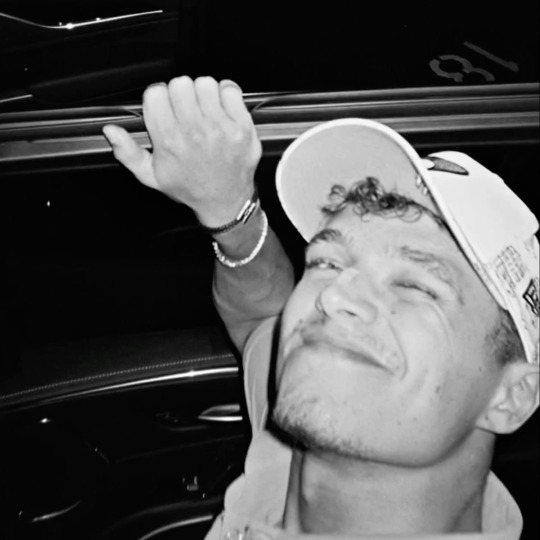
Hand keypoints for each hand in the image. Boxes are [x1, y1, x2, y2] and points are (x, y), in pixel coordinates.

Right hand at [102, 76, 261, 226]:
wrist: (225, 202)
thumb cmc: (190, 188)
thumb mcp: (152, 177)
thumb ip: (128, 153)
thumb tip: (111, 131)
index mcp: (169, 141)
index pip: (155, 93)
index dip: (159, 97)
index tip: (165, 108)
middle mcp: (194, 132)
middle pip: (180, 83)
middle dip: (180, 94)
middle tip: (186, 110)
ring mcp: (220, 128)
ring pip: (205, 83)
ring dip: (203, 93)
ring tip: (204, 110)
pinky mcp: (241, 127)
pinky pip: (230, 90)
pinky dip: (226, 94)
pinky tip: (221, 108)